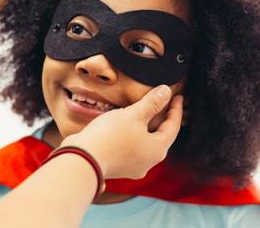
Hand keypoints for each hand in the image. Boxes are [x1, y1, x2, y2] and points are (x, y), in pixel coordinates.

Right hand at [61, 85, 183, 179]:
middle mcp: (148, 162)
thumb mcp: (134, 114)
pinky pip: (131, 147)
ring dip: (145, 126)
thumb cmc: (110, 136)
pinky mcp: (118, 166)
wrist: (82, 159)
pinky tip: (125, 125)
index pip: (173, 126)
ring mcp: (133, 167)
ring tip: (143, 111)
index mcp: (157, 150)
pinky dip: (133, 135)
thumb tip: (166, 92)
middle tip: (164, 102)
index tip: (177, 97)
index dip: (175, 109)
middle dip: (161, 118)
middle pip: (160, 135)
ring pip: (145, 142)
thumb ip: (152, 103)